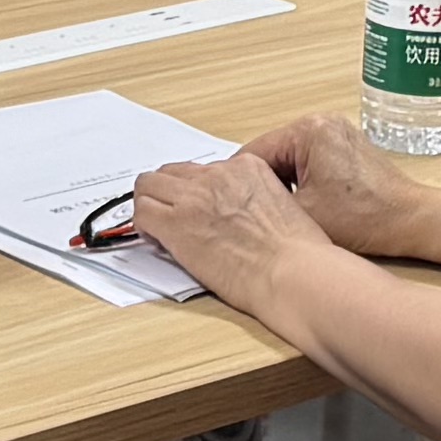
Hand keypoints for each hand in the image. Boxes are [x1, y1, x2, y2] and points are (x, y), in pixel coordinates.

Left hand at [120, 144, 345, 326]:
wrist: (292, 273)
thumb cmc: (298, 254)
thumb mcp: (282, 207)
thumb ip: (252, 201)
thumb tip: (235, 216)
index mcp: (247, 168)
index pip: (203, 169)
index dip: (195, 192)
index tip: (197, 210)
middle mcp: (218, 175)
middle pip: (173, 172)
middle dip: (169, 193)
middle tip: (171, 217)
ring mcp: (194, 197)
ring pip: (148, 186)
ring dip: (152, 205)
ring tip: (159, 229)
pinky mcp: (176, 223)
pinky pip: (142, 213)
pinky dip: (144, 226)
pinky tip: (157, 241)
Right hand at [240, 106, 440, 260]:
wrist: (411, 221)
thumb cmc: (367, 217)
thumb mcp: (302, 213)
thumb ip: (264, 203)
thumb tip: (237, 203)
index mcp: (308, 130)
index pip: (254, 153)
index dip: (237, 184)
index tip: (228, 206)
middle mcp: (322, 122)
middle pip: (272, 155)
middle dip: (263, 185)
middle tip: (253, 215)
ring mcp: (336, 133)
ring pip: (290, 160)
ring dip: (283, 186)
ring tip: (278, 214)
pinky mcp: (345, 147)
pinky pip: (309, 161)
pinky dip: (302, 182)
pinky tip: (302, 207)